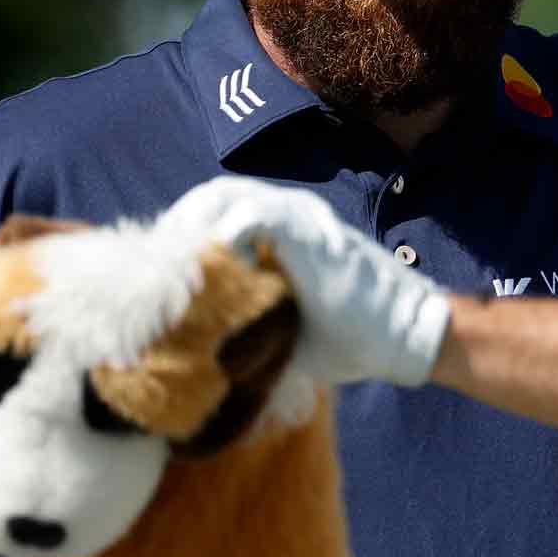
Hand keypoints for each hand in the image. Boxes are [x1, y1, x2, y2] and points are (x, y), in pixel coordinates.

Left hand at [158, 175, 450, 386]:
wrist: (402, 336)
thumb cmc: (348, 340)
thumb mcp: (281, 334)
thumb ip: (243, 329)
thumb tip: (193, 361)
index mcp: (278, 233)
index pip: (210, 214)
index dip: (179, 237)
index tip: (154, 275)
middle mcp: (285, 215)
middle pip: (207, 196)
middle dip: (175, 227)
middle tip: (155, 268)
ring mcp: (297, 217)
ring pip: (222, 195)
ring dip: (191, 227)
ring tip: (175, 268)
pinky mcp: (308, 230)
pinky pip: (251, 217)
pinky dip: (223, 239)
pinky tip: (213, 272)